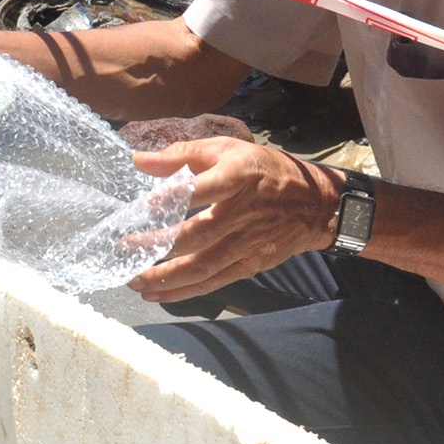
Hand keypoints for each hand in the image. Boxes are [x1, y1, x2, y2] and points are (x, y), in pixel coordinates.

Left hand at [126, 139, 346, 302]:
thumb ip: (183, 154)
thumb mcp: (229, 149)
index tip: (146, 204)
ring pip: (203, 266)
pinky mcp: (250, 264)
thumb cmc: (265, 170)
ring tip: (134, 279)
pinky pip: (214, 281)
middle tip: (126, 248)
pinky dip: (184, 291)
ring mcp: (247, 244)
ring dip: (166, 277)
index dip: (177, 196)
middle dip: (159, 245)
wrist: (316, 205)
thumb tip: (140, 161)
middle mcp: (243, 214)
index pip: (206, 188)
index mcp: (238, 178)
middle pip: (198, 235)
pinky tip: (158, 294)